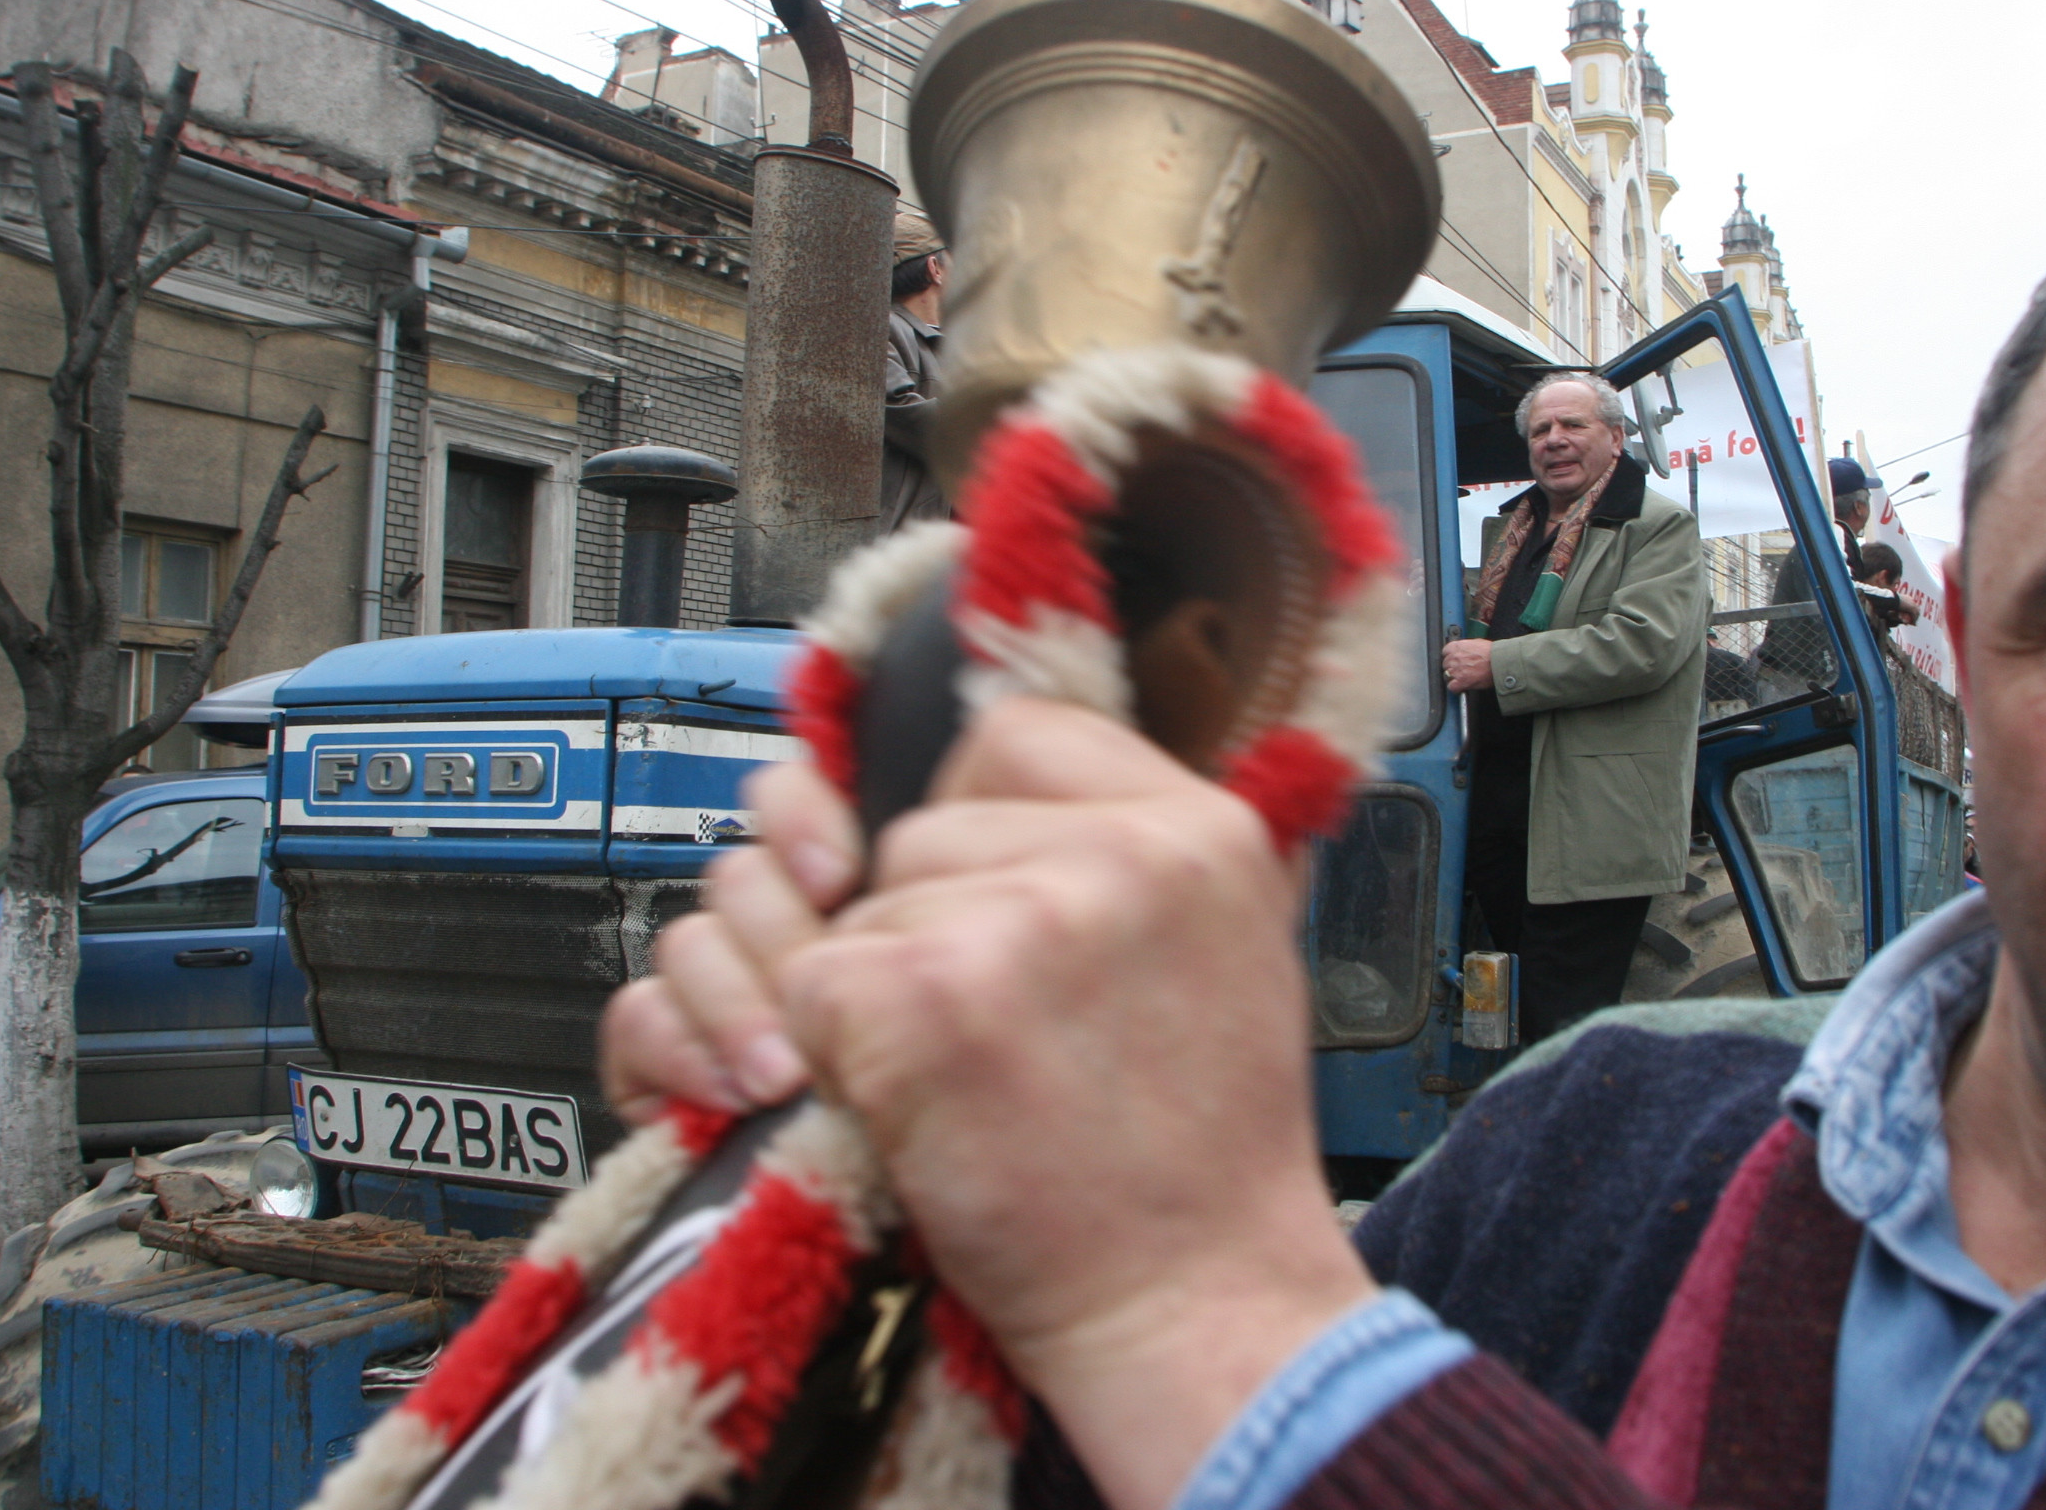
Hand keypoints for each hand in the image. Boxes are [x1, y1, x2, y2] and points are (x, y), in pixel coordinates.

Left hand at [598, 700, 1372, 1509]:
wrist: (1200, 1307)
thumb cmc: (1202, 1163)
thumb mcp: (1230, 954)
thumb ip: (1130, 859)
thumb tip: (995, 795)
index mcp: (1201, 830)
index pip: (1015, 739)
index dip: (973, 821)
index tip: (982, 903)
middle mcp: (1120, 854)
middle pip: (922, 829)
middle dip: (923, 926)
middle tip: (991, 1038)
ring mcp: (1018, 921)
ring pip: (862, 911)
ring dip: (881, 999)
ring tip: (972, 1091)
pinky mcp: (924, 998)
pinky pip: (815, 984)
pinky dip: (834, 1056)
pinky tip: (920, 1117)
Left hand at [1442, 636, 1493, 691]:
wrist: (1499, 662)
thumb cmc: (1492, 653)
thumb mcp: (1476, 643)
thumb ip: (1466, 647)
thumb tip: (1464, 651)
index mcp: (1457, 646)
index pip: (1445, 652)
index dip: (1450, 657)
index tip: (1454, 660)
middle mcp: (1454, 657)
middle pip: (1445, 664)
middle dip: (1452, 668)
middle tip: (1461, 670)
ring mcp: (1456, 670)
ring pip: (1446, 676)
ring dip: (1453, 678)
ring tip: (1462, 678)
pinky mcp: (1461, 681)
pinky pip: (1451, 687)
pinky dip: (1456, 688)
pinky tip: (1462, 687)